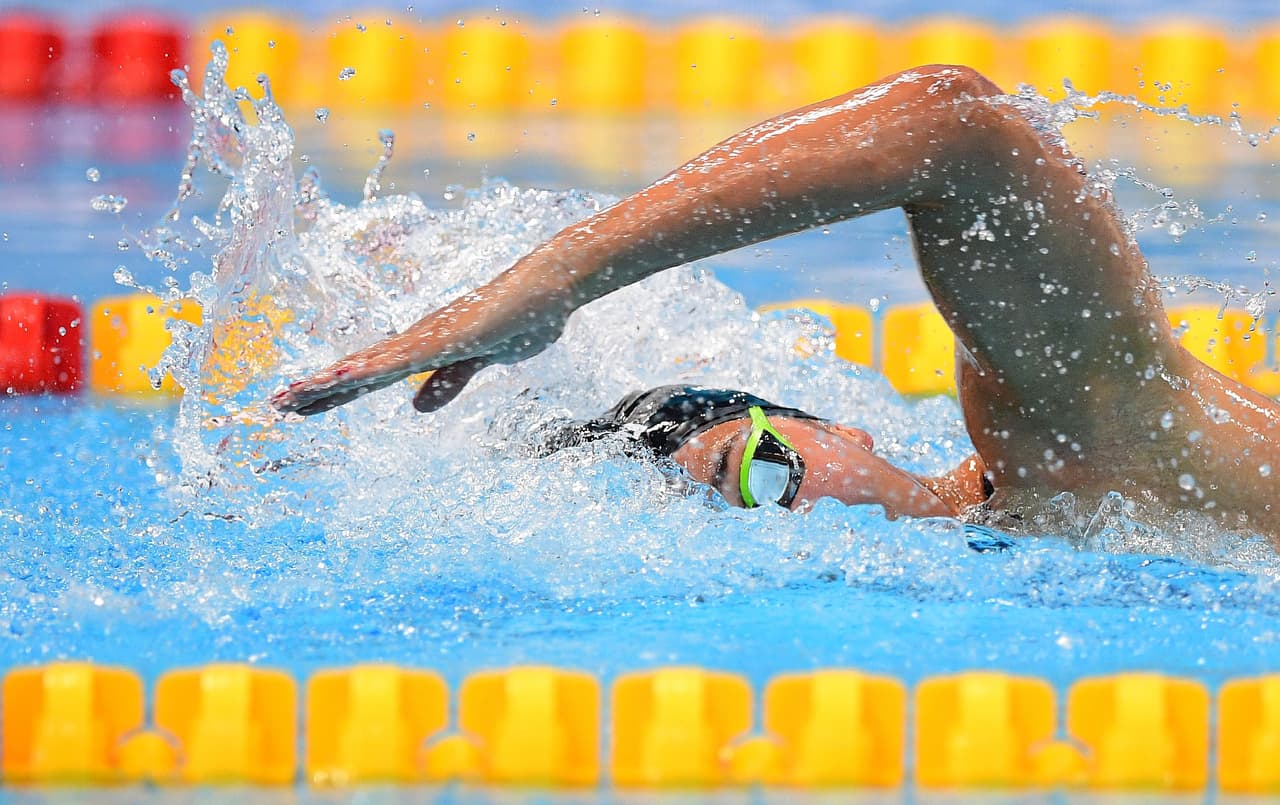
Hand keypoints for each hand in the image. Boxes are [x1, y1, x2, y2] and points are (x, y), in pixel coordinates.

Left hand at [270, 290, 566, 415]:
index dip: (335, 392)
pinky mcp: (446, 338)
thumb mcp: (481, 361)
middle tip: (275, 405)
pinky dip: (369, 370)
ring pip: (369, 365)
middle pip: (357, 370)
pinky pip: (401, 359)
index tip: (301, 406)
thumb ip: (448, 383)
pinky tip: (342, 378)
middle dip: (316, 389)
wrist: (549, 286)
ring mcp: (428, 337)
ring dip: (329, 382)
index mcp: (423, 349)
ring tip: (291, 396)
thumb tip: (416, 408)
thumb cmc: (521, 316)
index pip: (370, 376)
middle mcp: (416, 340)